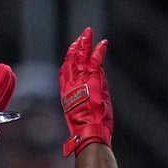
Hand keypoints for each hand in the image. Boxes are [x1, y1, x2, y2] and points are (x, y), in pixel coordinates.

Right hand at [59, 27, 112, 156]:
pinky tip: (102, 43)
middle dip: (76, 47)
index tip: (72, 51)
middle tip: (81, 37)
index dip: (68, 60)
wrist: (89, 133)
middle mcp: (71, 86)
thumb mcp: (82, 118)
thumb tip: (87, 107)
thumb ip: (83, 107)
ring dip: (85, 44)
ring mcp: (82, 81)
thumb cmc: (87, 132)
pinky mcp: (93, 80)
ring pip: (82, 57)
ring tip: (88, 34)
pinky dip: (99, 51)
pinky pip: (95, 60)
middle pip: (72, 61)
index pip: (65, 73)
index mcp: (67, 95)